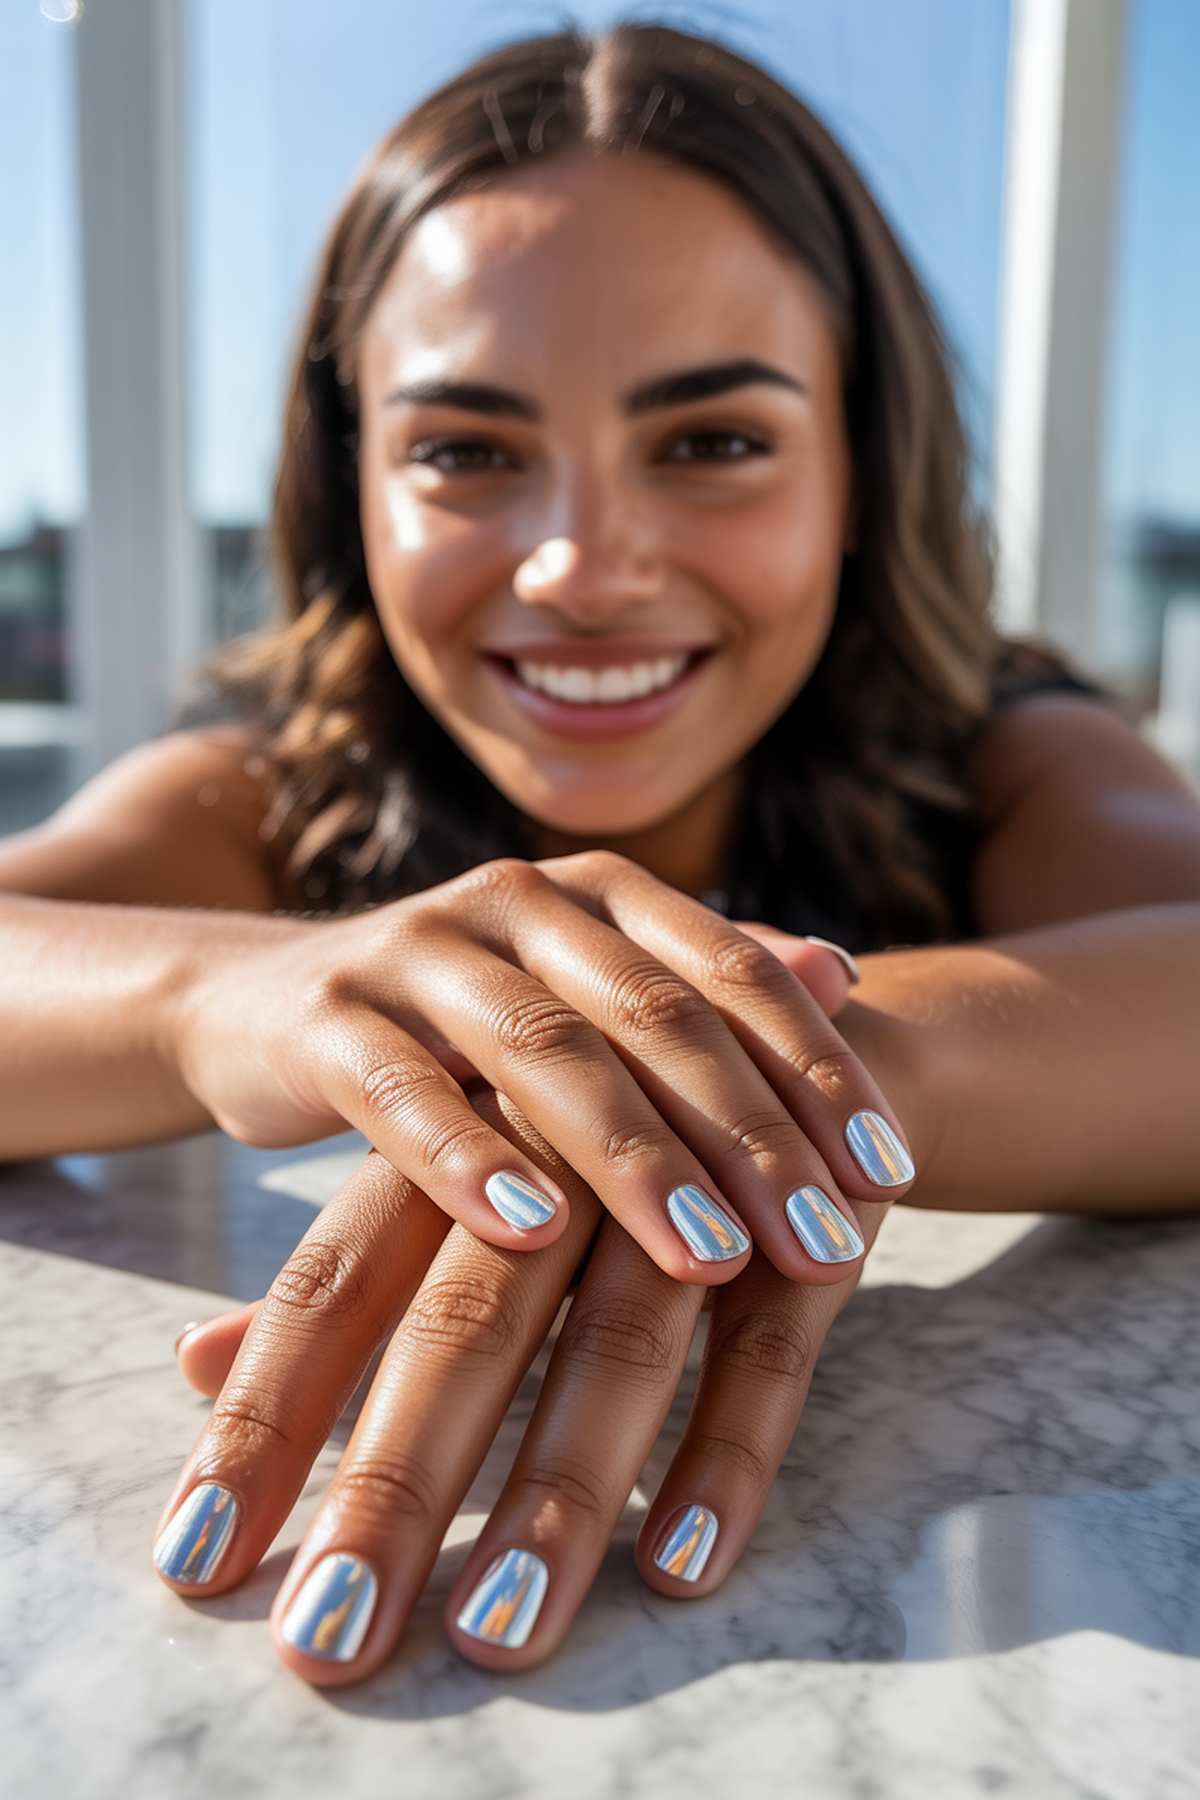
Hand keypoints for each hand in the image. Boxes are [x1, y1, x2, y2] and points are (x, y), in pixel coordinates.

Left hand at [159, 1090, 888, 1680]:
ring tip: (502, 1630)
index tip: (198, 1558)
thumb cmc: (584, 1122)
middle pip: (466, 1320)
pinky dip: (728, 1450)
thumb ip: (347, 1270)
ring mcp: (689, 1182)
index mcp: (454, 1138)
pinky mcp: (804, 1213)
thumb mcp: (462, 1172)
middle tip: (333, 1634)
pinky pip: (769, 1344)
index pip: (336, 1281)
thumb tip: (192, 1361)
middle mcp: (558, 1153)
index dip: (268, 1418)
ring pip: (622, 1338)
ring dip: (562, 1489)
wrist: (776, 1010)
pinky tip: (684, 1560)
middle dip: (397, 1484)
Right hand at [174, 851, 911, 1287]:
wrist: (266, 1004)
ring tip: (713, 1259)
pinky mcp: (326, 1016)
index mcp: (600, 894)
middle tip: (829, 1245)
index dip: (820, 1070)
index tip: (890, 1177)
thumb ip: (705, 987)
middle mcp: (519, 901)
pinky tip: (530, 1231)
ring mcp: (418, 950)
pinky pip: (401, 1088)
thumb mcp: (588, 999)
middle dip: (752, 1137)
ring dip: (635, 1160)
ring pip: (545, 1051)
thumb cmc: (463, 1025)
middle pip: (657, 1018)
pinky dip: (467, 1158)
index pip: (737, 975)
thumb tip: (848, 969)